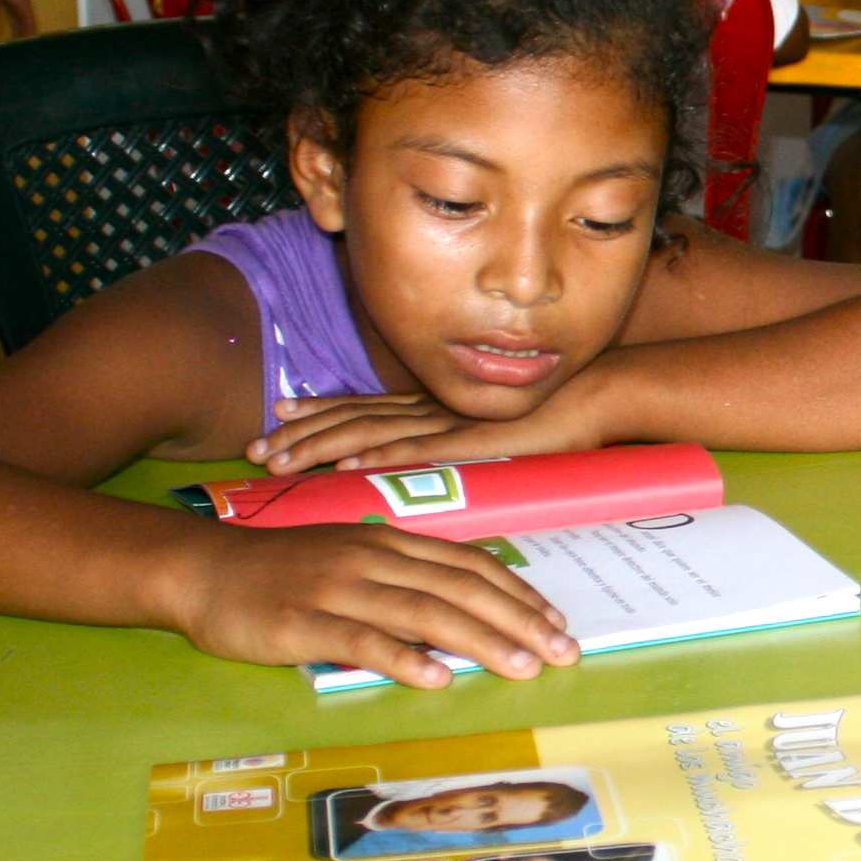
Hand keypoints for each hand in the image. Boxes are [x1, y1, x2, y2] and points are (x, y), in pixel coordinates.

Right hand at [172, 524, 578, 688]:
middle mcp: (373, 559)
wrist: (202, 569)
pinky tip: (437, 679)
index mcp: (389, 543)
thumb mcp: (352, 558)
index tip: (556, 623)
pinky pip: (361, 640)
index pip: (470, 565)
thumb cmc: (283, 570)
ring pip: (422, 613)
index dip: (518, 594)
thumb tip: (466, 607)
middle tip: (562, 652)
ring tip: (522, 667)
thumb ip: (405, 577)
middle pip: (460, 589)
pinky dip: (403, 658)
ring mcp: (338, 588)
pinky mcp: (303, 621)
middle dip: (518, 621)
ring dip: (480, 640)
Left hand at [248, 388, 606, 474]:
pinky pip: (420, 450)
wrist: (603, 394)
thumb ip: (465, 441)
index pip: (364, 406)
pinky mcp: (477, 439)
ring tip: (282, 461)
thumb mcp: (498, 429)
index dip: (318, 410)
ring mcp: (452, 420)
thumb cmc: (559, 414)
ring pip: (372, 431)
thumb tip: (437, 460)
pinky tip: (347, 466)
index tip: (276, 415)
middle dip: (302, 432)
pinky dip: (380, 456)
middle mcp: (435, 407)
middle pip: (354, 417)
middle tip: (256, 447)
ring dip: (322, 446)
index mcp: (436, 404)